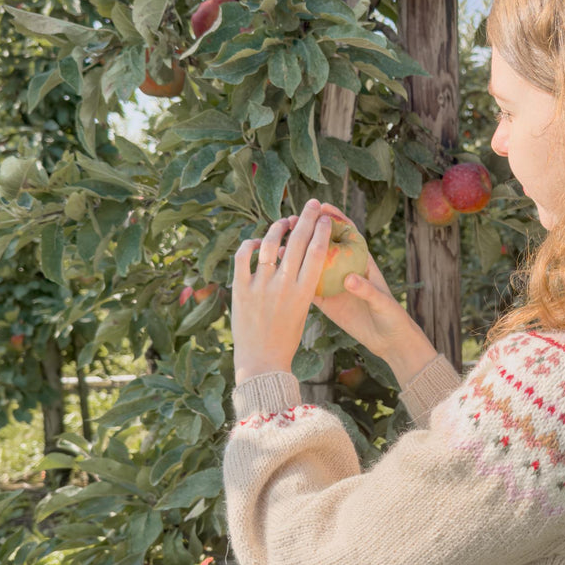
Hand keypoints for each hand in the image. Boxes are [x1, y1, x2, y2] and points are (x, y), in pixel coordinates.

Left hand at [231, 200, 332, 383]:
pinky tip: (256, 241)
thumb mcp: (302, 310)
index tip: (324, 217)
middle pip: (297, 241)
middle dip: (306, 217)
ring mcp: (260, 286)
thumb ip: (302, 284)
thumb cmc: (285, 338)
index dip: (321, 229)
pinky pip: (243, 256)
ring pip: (270, 243)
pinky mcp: (240, 289)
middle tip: (311, 203)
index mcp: (304, 292)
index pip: (317, 251)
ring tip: (284, 220)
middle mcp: (284, 285)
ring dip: (278, 227)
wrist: (262, 361)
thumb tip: (299, 256)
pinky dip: (250, 244)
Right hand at [283, 201, 417, 359]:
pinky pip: (308, 288)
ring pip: (313, 264)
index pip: (348, 233)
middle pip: (325, 244)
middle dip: (310, 230)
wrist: (387, 340)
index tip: (320, 207)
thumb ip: (366, 289)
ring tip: (281, 242)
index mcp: (362, 262)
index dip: (335, 217)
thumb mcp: (382, 302)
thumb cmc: (391, 316)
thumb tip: (349, 279)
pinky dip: (295, 279)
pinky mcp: (326, 302)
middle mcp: (345, 269)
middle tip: (293, 220)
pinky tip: (280, 271)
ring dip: (298, 252)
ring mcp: (334, 285)